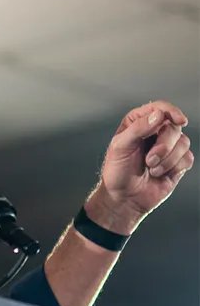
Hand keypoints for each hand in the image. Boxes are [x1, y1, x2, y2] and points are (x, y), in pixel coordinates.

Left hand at [96, 101, 192, 230]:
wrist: (124, 197)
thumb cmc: (117, 171)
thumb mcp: (120, 146)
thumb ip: (138, 128)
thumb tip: (158, 115)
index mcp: (138, 123)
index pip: (159, 108)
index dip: (172, 111)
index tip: (179, 120)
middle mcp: (154, 132)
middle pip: (174, 127)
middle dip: (164, 145)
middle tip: (149, 160)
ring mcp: (168, 147)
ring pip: (184, 143)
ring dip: (167, 159)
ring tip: (151, 168)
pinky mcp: (177, 162)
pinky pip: (188, 158)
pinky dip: (174, 167)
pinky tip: (159, 174)